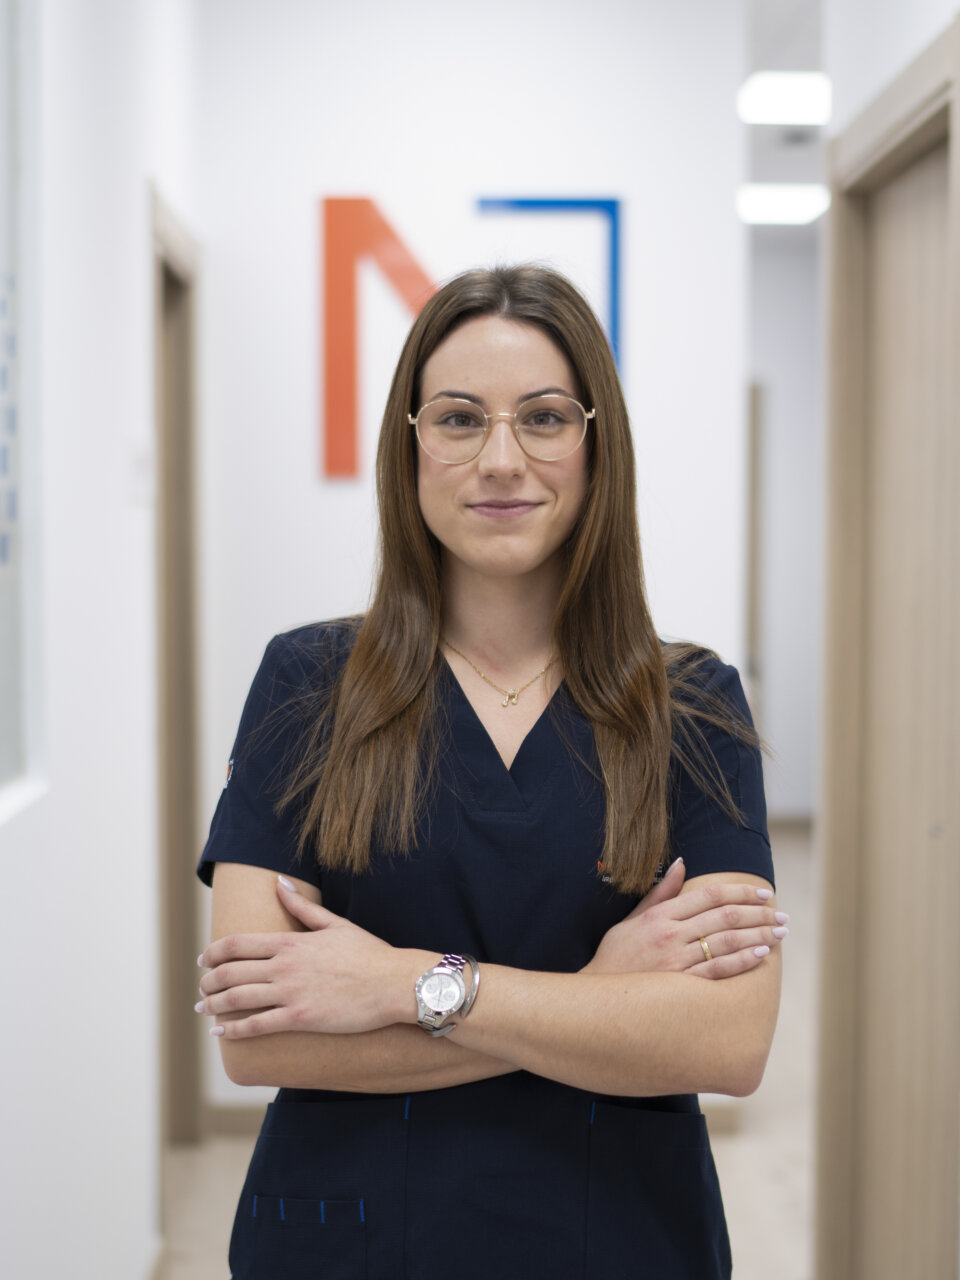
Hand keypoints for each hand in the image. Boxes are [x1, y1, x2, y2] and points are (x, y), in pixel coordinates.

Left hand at [196, 878, 426, 1038]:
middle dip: (208, 980)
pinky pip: (257, 1025)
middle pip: (230, 971)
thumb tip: (279, 883)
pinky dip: (234, 1029)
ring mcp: (291, 992)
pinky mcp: (300, 1017)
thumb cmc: (368, 953)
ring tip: (203, 1008)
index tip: (203, 959)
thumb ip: (302, 907)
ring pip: (238, 998)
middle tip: (201, 988)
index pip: (237, 944)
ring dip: (214, 1004)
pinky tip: (220, 1032)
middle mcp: (285, 966)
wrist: (393, 982)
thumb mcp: (335, 923)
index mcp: (291, 941)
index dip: (213, 952)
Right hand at [581, 859, 786, 978]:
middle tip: (781, 913)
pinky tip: (762, 954)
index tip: (763, 892)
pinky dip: (742, 960)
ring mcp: (676, 961)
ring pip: (727, 941)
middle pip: (724, 916)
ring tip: (780, 931)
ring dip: (759, 934)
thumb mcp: (633, 919)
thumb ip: (660, 892)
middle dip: (758, 912)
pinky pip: (718, 970)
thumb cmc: (615, 956)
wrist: (598, 997)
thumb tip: (682, 863)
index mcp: (660, 915)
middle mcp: (670, 935)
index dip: (740, 891)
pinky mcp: (681, 986)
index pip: (709, 896)